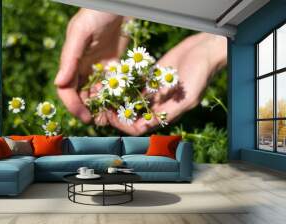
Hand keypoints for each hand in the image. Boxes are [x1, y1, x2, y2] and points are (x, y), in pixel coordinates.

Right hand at [54, 9, 128, 122]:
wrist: (119, 5)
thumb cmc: (96, 14)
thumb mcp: (80, 32)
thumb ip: (69, 58)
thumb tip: (59, 84)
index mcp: (71, 62)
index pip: (67, 90)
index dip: (74, 106)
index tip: (86, 118)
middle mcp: (83, 68)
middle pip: (82, 96)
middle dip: (89, 110)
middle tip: (102, 123)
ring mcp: (98, 68)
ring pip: (97, 94)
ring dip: (103, 106)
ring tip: (114, 118)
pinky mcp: (114, 67)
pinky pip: (113, 86)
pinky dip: (116, 96)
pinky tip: (124, 105)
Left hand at [105, 33, 226, 134]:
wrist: (203, 51)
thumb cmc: (200, 76)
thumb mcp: (186, 99)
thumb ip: (166, 113)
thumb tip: (144, 128)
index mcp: (164, 115)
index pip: (138, 127)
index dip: (123, 124)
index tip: (111, 115)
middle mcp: (155, 106)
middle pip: (130, 115)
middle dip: (115, 112)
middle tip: (102, 103)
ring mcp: (151, 92)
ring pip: (129, 100)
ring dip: (116, 97)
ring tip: (102, 90)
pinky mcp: (149, 78)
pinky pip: (132, 84)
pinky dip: (122, 83)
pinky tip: (112, 78)